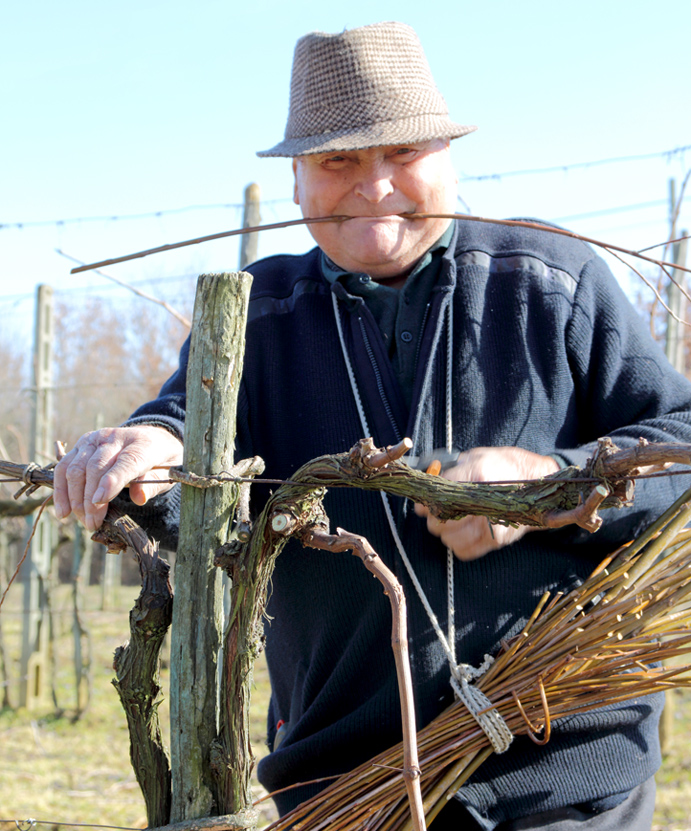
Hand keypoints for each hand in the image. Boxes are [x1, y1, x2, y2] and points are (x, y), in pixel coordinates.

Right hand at [53, 425, 183, 530]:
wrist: (152, 439)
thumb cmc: (160, 462)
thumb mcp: (168, 473)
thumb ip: (154, 484)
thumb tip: (139, 498)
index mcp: (142, 444)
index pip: (126, 461)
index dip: (111, 481)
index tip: (100, 501)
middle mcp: (116, 437)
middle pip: (96, 467)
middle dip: (91, 499)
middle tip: (93, 524)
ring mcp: (96, 439)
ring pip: (76, 468)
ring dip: (75, 498)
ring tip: (83, 521)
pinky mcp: (81, 444)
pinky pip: (64, 467)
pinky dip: (61, 490)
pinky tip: (63, 511)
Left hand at [414, 447, 558, 560]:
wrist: (536, 484)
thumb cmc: (504, 466)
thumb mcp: (475, 456)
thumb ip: (450, 471)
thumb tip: (428, 486)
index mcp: (478, 474)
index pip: (440, 493)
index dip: (428, 499)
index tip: (427, 499)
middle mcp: (484, 500)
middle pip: (438, 520)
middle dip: (435, 515)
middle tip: (440, 509)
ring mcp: (490, 524)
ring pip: (448, 538)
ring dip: (445, 531)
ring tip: (452, 519)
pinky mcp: (496, 539)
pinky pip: (464, 550)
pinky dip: (458, 543)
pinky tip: (462, 531)